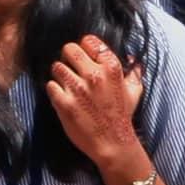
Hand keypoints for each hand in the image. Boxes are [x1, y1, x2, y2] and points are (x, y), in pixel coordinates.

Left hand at [40, 34, 145, 178]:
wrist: (113, 143)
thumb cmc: (122, 116)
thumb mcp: (134, 91)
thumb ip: (133, 72)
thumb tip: (132, 58)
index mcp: (111, 68)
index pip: (89, 41)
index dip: (84, 48)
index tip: (83, 58)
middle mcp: (94, 75)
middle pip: (69, 49)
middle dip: (68, 58)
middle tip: (71, 69)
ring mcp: (78, 89)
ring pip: (57, 66)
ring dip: (60, 75)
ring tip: (66, 85)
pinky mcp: (64, 103)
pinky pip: (50, 85)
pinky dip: (54, 90)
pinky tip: (62, 97)